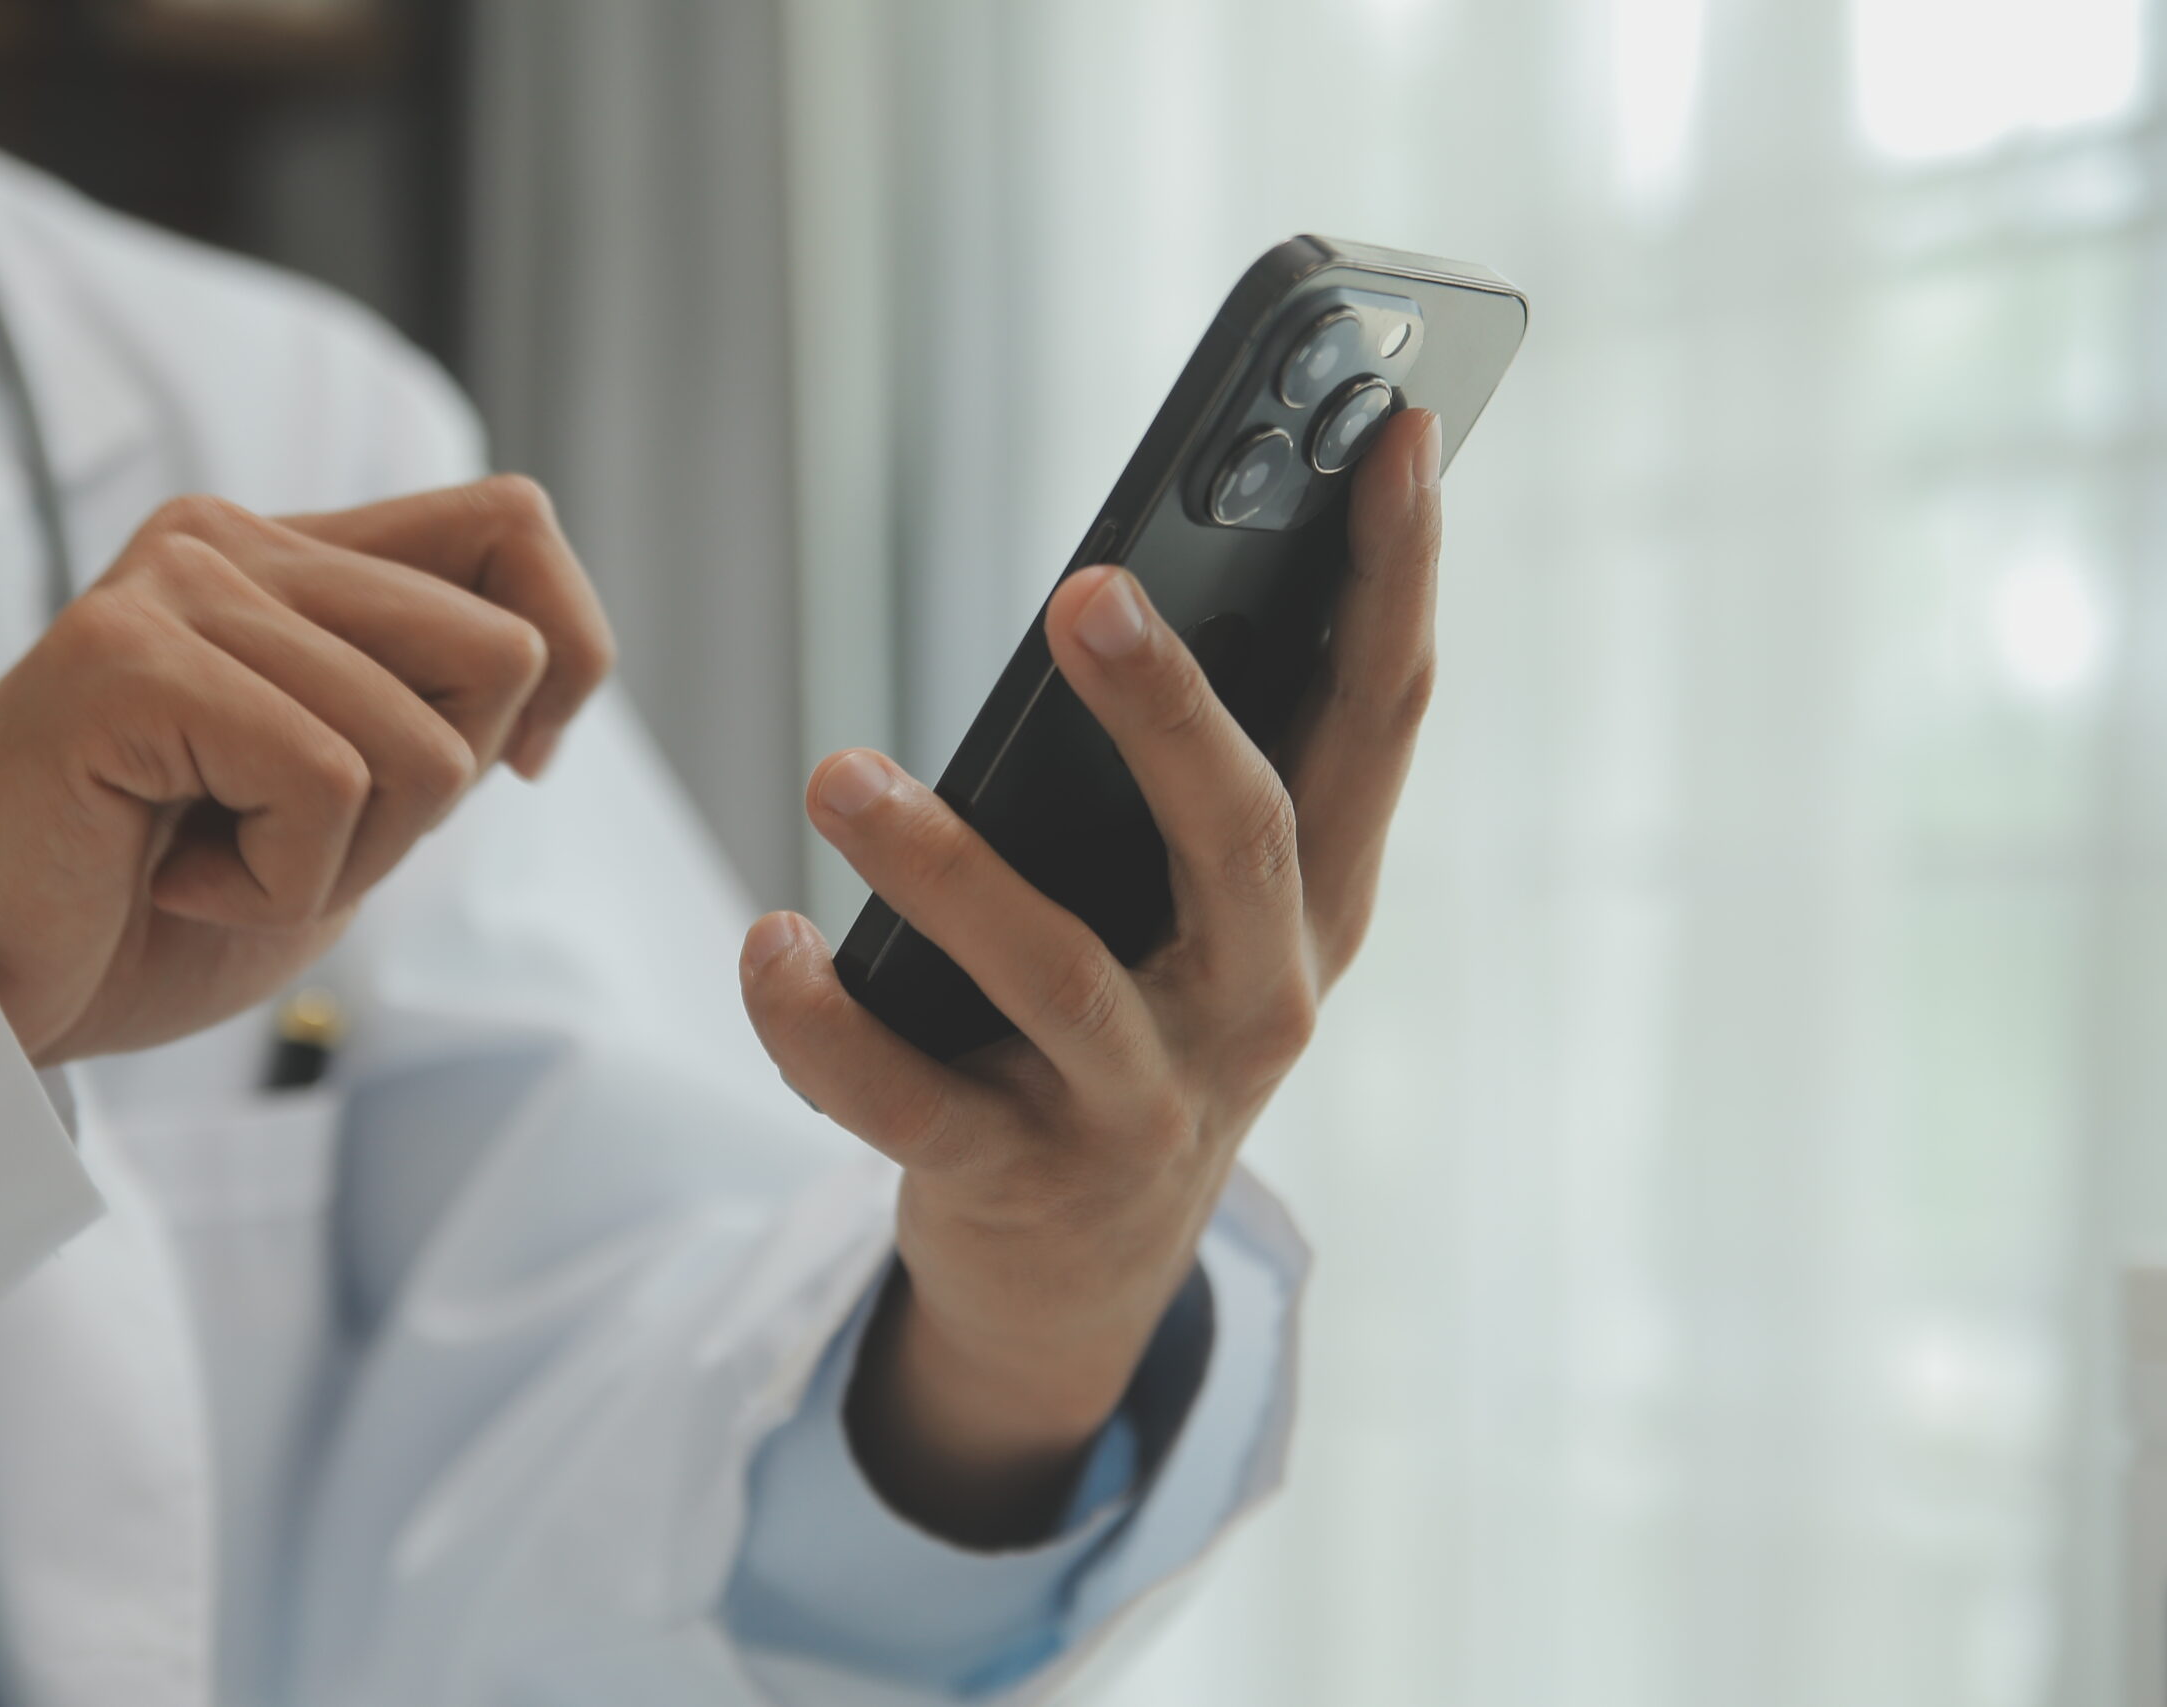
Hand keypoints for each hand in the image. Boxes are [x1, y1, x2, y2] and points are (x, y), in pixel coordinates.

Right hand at [0, 477, 611, 1066]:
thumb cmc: (154, 905)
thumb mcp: (347, 804)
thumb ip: (429, 711)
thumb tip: (557, 652)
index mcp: (291, 556)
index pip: (512, 523)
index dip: (569, 654)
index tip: (515, 764)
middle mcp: (234, 542)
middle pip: (500, 652)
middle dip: (436, 799)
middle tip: (294, 838)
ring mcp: (178, 588)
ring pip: (424, 743)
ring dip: (342, 858)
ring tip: (213, 857)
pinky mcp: (128, 659)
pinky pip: (326, 782)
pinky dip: (277, 880)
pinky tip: (173, 874)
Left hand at [739, 408, 1443, 1544]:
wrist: (1079, 1275)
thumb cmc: (1134, 1021)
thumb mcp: (1192, 908)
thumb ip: (1184, 773)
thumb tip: (1124, 574)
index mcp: (1318, 904)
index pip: (1381, 724)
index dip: (1399, 582)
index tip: (1400, 434)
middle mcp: (1258, 1002)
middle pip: (1239, 844)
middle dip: (1171, 716)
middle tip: (1084, 592)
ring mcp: (1143, 1102)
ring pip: (1059, 976)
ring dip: (950, 870)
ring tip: (840, 776)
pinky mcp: (1018, 1179)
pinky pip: (907, 1104)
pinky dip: (823, 1028)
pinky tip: (766, 944)